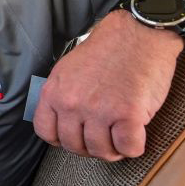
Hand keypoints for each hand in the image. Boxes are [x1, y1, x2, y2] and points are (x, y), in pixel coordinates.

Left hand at [34, 11, 183, 160]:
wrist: (138, 34)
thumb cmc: (107, 50)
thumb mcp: (67, 69)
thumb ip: (61, 95)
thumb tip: (61, 123)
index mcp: (54, 92)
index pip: (46, 132)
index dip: (62, 140)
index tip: (76, 136)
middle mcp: (72, 103)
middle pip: (74, 146)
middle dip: (90, 146)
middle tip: (104, 136)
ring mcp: (99, 110)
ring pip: (102, 152)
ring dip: (114, 149)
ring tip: (120, 135)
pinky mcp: (128, 115)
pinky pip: (129, 149)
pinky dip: (134, 147)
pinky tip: (136, 133)